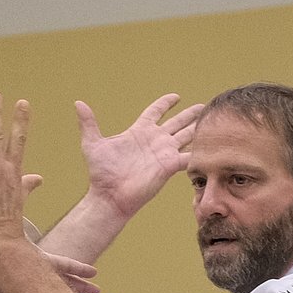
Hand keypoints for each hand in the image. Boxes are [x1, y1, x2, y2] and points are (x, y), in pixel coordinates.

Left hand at [76, 93, 204, 218]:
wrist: (109, 195)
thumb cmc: (101, 174)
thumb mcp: (93, 144)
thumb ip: (89, 124)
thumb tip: (78, 104)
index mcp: (139, 132)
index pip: (155, 112)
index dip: (165, 103)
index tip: (175, 96)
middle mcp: (154, 140)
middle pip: (177, 123)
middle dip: (190, 114)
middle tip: (205, 106)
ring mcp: (164, 153)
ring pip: (187, 136)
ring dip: (200, 129)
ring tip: (214, 121)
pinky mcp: (169, 166)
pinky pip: (189, 156)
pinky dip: (200, 151)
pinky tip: (212, 145)